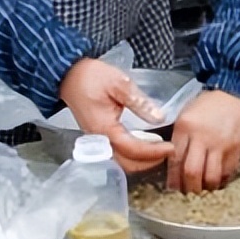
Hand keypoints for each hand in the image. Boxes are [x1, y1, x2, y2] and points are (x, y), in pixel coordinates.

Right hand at [58, 57, 174, 173]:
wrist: (69, 75)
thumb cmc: (91, 77)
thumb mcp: (120, 84)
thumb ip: (140, 103)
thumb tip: (159, 118)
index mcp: (104, 128)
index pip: (133, 149)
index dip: (153, 152)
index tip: (171, 148)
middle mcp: (98, 140)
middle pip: (126, 163)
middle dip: (149, 162)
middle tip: (168, 152)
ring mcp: (96, 140)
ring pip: (120, 162)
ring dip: (140, 161)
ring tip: (159, 150)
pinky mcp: (97, 137)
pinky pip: (116, 153)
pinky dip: (132, 155)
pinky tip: (144, 145)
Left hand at [168, 89, 239, 193]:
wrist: (236, 91)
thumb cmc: (209, 104)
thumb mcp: (187, 115)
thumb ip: (180, 138)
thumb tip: (175, 163)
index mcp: (185, 127)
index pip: (175, 160)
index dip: (174, 179)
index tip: (174, 187)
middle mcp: (202, 137)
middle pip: (192, 172)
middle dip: (189, 187)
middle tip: (189, 191)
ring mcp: (221, 143)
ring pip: (211, 176)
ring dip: (206, 186)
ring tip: (204, 187)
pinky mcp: (237, 147)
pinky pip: (228, 171)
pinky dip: (222, 179)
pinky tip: (219, 178)